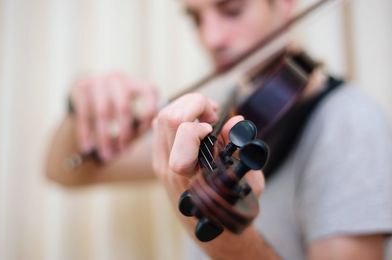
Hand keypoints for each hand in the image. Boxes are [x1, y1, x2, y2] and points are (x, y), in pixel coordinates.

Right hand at [70, 72, 156, 161]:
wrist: (85, 91)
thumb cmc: (114, 109)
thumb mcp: (128, 112)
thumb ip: (139, 125)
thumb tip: (151, 141)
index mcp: (135, 83)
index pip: (150, 92)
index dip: (150, 112)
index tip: (144, 132)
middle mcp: (118, 79)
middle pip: (124, 107)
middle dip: (124, 133)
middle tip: (123, 152)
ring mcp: (98, 81)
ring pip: (103, 113)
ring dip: (105, 138)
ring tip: (106, 156)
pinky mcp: (81, 87)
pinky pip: (84, 114)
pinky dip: (86, 133)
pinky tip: (87, 148)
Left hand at [152, 93, 264, 208]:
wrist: (210, 229)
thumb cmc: (233, 206)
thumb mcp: (248, 179)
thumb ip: (240, 149)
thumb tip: (235, 119)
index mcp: (193, 172)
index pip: (182, 128)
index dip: (200, 115)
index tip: (216, 122)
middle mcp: (171, 167)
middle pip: (168, 116)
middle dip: (193, 103)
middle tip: (213, 113)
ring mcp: (161, 164)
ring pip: (161, 119)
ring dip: (184, 107)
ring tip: (205, 114)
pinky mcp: (159, 161)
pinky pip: (158, 128)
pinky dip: (176, 115)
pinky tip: (193, 122)